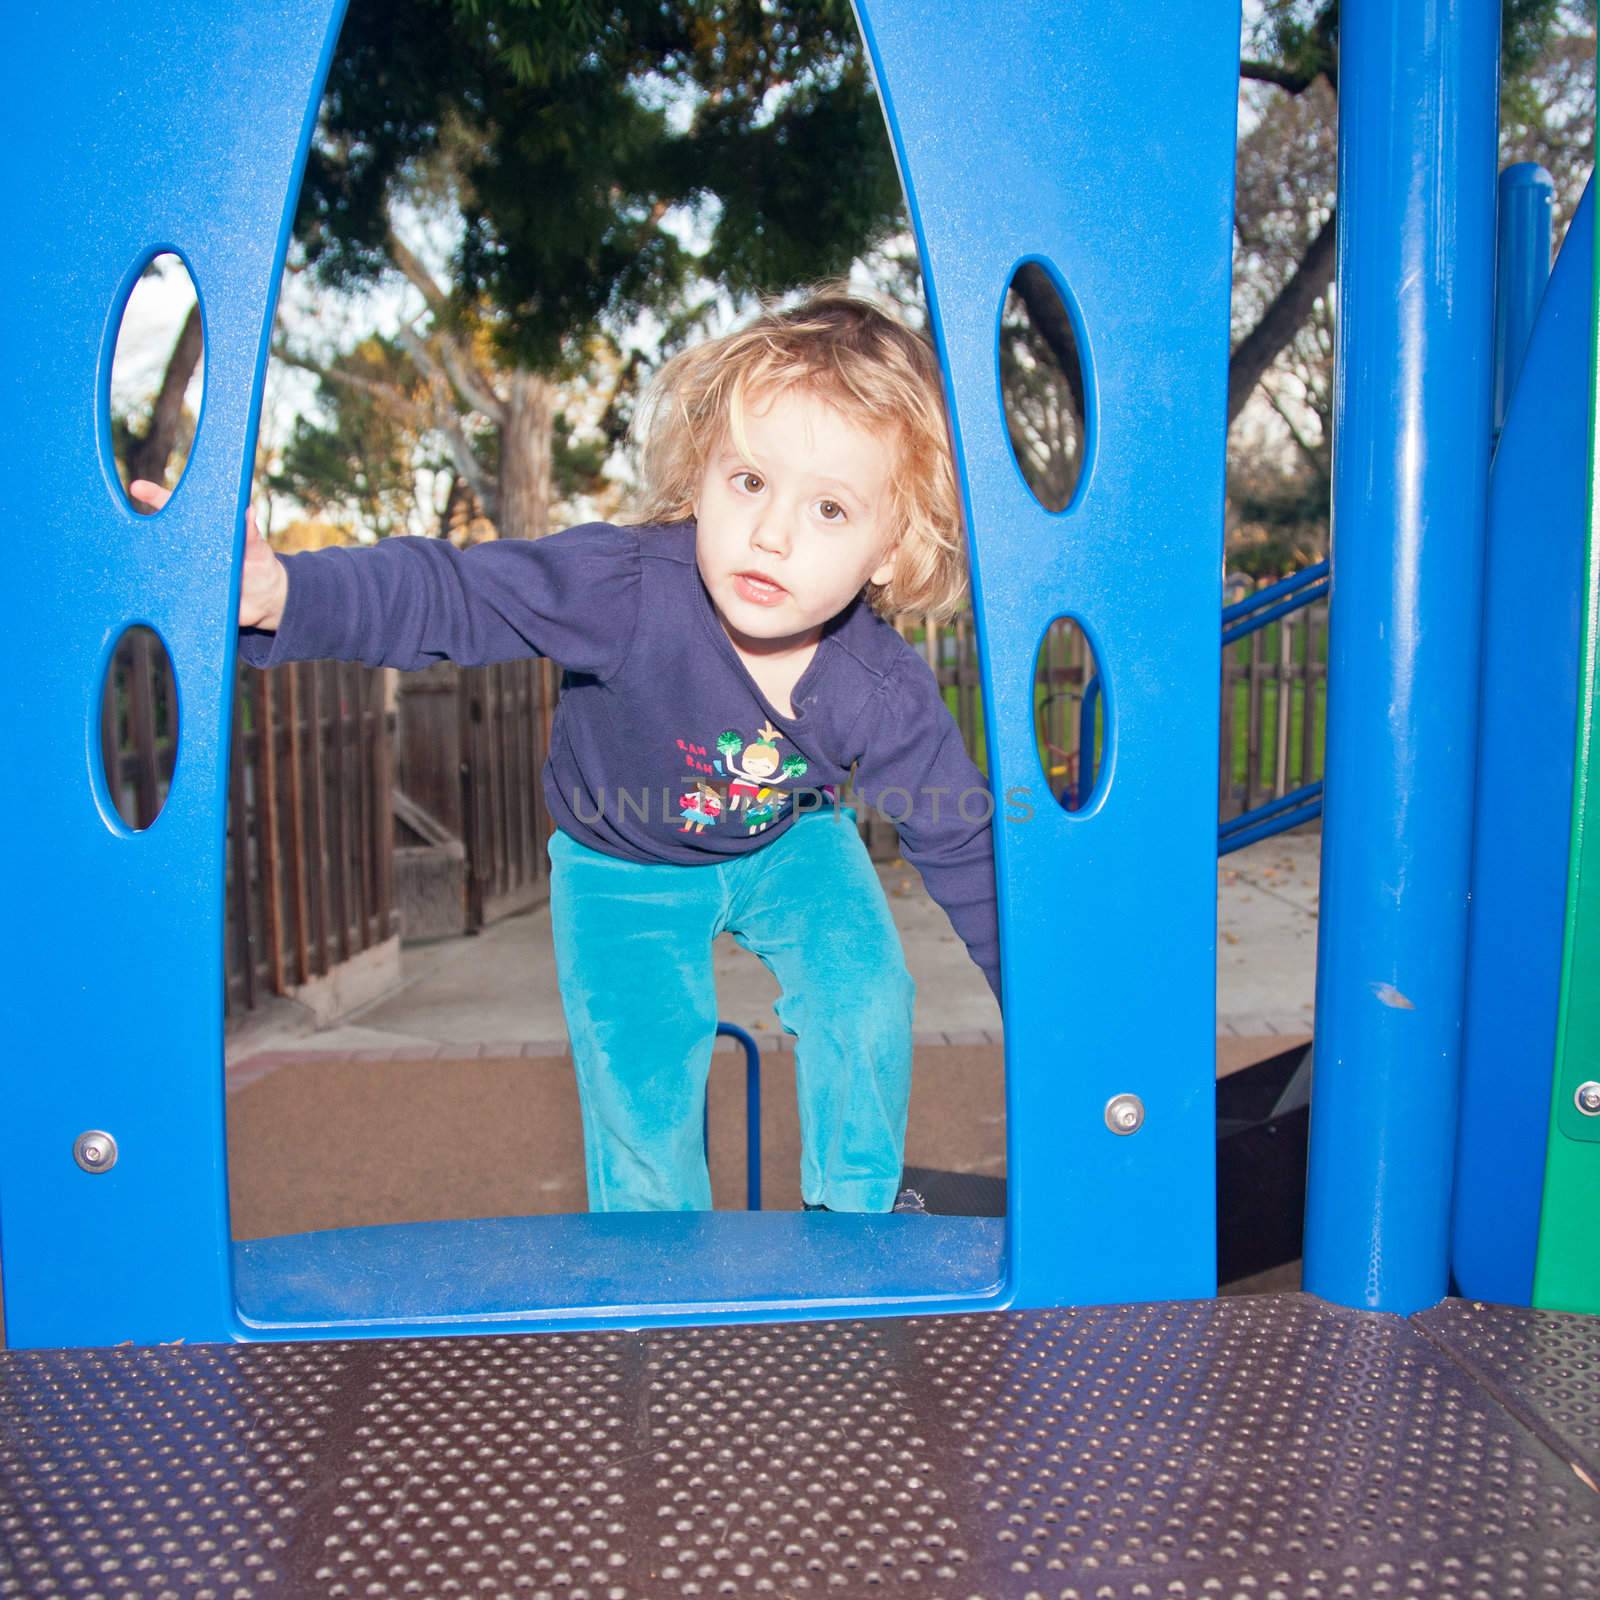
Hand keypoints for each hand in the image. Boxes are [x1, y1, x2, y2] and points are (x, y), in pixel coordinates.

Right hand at [128, 479, 289, 630]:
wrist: (264, 600)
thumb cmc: (258, 564)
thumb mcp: (257, 549)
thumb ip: (251, 534)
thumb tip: (249, 510)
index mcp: (204, 529)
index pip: (176, 507)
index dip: (156, 496)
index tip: (138, 488)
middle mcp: (189, 547)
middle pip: (161, 533)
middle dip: (144, 528)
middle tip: (130, 523)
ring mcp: (185, 569)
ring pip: (159, 562)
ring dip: (149, 561)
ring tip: (138, 559)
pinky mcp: (187, 593)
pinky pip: (169, 591)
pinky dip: (160, 592)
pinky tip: (150, 593)